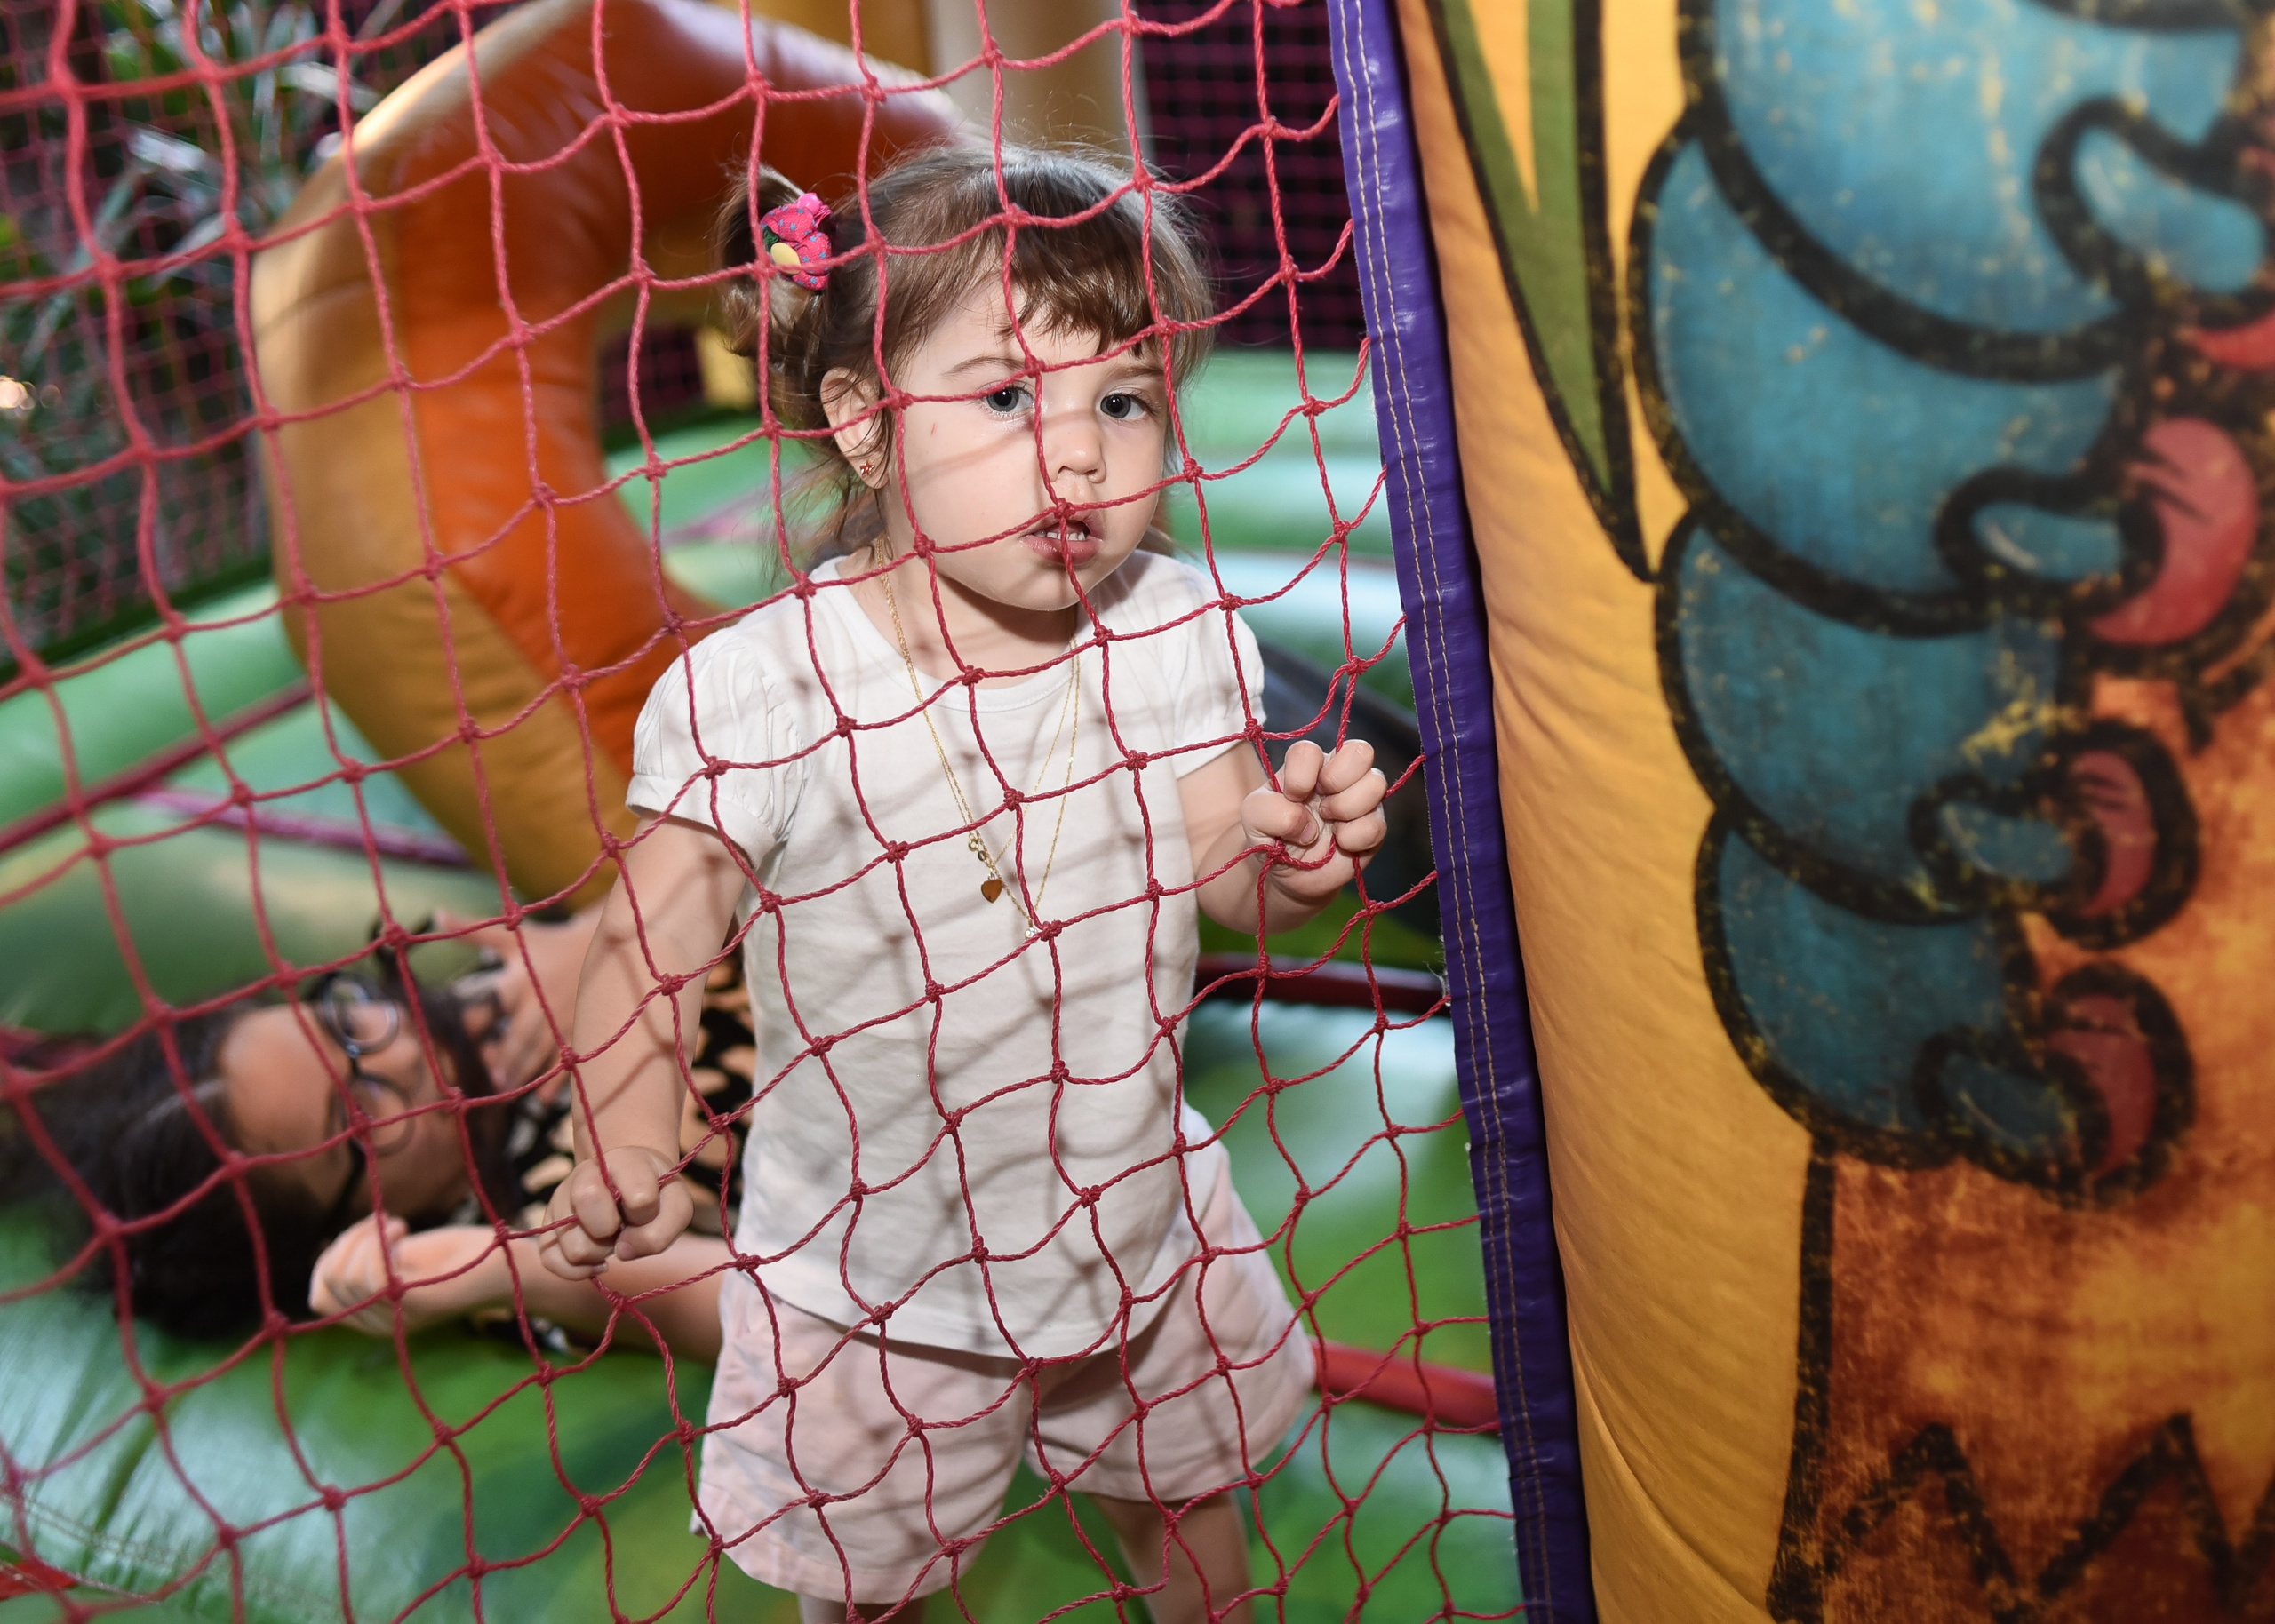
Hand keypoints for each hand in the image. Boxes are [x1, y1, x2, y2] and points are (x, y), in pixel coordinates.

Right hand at [309, 1215, 510, 1335]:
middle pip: (328, 1285)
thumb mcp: (403, 1259)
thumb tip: (331, 1257)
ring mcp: (400, 1316)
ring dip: (365, 1238)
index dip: (331, 1257)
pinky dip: (379, 1243)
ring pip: (346, 1278)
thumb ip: (368, 1262)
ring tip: (398, 1225)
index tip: (366, 1230)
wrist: (509, 1264)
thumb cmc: (460, 1257)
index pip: (320, 1296)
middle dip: (347, 1243)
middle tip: (383, 1223)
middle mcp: (381, 1324)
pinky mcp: (420, 1304)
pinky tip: (404, 1227)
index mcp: (374, 1316)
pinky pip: (373, 1278)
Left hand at [437, 907, 599, 1093]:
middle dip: (503, 1058)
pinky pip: (566, 1061)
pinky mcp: (580, 1031)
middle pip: (517, 1036)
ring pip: (540, 1053)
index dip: (473, 1023)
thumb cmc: (551, 943)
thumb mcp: (514, 937)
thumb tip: (435, 913)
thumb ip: (474, 932)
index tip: (456, 1040)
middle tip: (489, 1080)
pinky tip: (540, 1101)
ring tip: (507, 1091)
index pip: (491, 1005)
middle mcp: (540, 1003)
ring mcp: (563, 1020)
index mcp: (520, 981)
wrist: (605, 944)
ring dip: (524, 1073)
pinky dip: (554, 1083)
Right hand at [537, 1146, 693, 1280]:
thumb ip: (661, 1231)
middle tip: (622, 1226)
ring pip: (572, 1245)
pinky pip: (550, 1259)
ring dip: (598, 1253)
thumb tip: (623, 1251)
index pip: (640, 1197)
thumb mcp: (676, 1208)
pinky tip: (596, 1261)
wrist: (631, 1187)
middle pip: (588, 1204)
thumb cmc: (657, 1197)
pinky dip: (576, 1271)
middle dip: (613, 1231)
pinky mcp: (548, 1225)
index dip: (647, 1215)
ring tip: (609, 1239)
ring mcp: (561, 1199)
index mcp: (623, 1162)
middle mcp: (585, 1174)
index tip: (649, 1210)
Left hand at [1238, 739, 1388, 909]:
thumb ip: (1268, 809)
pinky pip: (1376, 825)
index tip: (1291, 797)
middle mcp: (1339, 775)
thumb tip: (1306, 822)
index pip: (1310, 750)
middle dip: (1337, 780)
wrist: (1291, 876)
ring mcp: (1360, 799)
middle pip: (1360, 751)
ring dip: (1347, 808)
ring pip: (1376, 783)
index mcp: (1307, 766)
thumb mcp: (1253, 819)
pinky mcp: (1374, 827)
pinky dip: (1355, 838)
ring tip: (1331, 825)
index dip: (1301, 775)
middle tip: (1321, 806)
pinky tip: (1342, 844)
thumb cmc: (1273, 837)